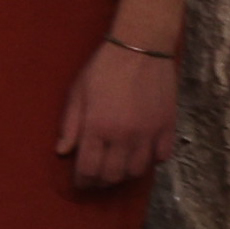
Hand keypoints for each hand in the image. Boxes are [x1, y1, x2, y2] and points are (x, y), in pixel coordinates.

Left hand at [56, 37, 183, 194]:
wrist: (140, 46)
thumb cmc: (104, 67)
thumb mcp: (78, 92)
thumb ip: (70, 125)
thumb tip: (62, 152)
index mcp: (98, 127)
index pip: (89, 169)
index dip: (82, 180)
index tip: (80, 181)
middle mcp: (123, 136)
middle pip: (112, 176)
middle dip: (101, 181)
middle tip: (96, 177)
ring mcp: (148, 133)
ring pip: (137, 171)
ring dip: (125, 174)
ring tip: (118, 166)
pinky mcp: (167, 126)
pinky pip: (161, 156)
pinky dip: (151, 160)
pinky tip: (142, 153)